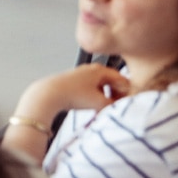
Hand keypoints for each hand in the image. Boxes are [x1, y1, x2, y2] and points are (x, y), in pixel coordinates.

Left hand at [15, 62, 130, 123]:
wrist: (49, 95)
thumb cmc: (73, 95)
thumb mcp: (99, 102)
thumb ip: (114, 104)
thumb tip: (121, 106)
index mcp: (99, 69)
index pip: (122, 79)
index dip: (127, 92)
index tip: (128, 103)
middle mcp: (90, 69)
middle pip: (111, 81)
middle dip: (116, 94)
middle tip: (117, 107)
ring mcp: (81, 74)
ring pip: (101, 86)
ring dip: (106, 96)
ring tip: (104, 108)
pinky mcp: (73, 82)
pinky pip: (91, 88)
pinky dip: (95, 96)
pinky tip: (93, 106)